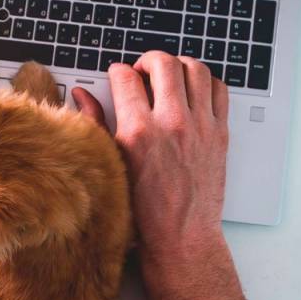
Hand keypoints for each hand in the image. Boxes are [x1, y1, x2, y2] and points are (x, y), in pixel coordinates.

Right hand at [75, 55, 273, 299]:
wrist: (181, 238)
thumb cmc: (143, 212)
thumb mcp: (109, 166)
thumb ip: (94, 124)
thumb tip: (81, 95)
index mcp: (137, 132)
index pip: (125, 77)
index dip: (117, 73)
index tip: (117, 78)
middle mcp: (171, 124)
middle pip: (162, 63)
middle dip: (148, 60)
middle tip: (142, 71)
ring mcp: (200, 126)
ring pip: (194, 69)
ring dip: (178, 66)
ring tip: (169, 77)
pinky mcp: (219, 133)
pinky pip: (218, 89)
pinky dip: (205, 82)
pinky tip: (193, 91)